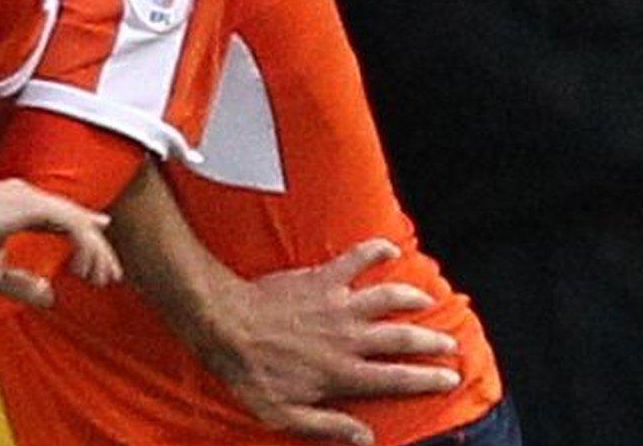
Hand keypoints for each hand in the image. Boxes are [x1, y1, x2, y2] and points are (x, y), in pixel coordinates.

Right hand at [0, 179, 119, 304]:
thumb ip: (20, 284)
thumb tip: (50, 296)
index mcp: (13, 205)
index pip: (58, 215)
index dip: (82, 229)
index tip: (100, 243)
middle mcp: (24, 195)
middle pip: (73, 217)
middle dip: (96, 246)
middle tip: (111, 274)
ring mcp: (27, 196)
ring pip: (77, 220)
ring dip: (95, 250)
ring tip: (102, 278)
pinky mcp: (29, 204)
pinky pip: (72, 225)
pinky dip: (85, 247)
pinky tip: (86, 270)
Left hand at [201, 238, 460, 445]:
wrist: (223, 323)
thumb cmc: (250, 371)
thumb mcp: (283, 413)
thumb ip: (327, 426)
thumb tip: (365, 439)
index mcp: (343, 372)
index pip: (399, 378)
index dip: (430, 379)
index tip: (452, 378)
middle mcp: (349, 337)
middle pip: (404, 337)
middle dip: (433, 340)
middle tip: (451, 343)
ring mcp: (337, 304)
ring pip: (389, 297)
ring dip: (413, 296)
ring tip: (428, 299)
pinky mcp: (321, 279)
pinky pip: (355, 259)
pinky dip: (375, 251)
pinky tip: (389, 249)